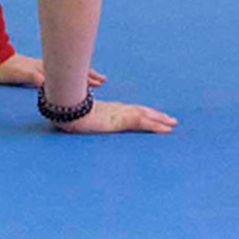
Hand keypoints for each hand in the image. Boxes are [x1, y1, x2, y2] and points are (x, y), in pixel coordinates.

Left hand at [0, 53, 107, 90]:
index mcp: (42, 68)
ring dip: (78, 74)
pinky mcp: (35, 69)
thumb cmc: (1, 69)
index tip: (97, 82)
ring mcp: (40, 67)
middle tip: (102, 81)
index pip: (67, 72)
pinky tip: (71, 78)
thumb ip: (27, 76)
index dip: (82, 76)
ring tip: (93, 79)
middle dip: (86, 74)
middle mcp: (44, 66)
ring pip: (64, 69)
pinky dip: (66, 74)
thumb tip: (42, 80)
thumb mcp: (13, 74)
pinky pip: (57, 71)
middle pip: (69, 69)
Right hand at [52, 97, 177, 134]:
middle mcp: (116, 109)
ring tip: (172, 123)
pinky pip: (143, 123)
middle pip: (140, 111)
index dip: (141, 112)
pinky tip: (167, 129)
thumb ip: (79, 116)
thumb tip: (71, 119)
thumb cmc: (67, 112)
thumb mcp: (75, 115)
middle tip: (170, 119)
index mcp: (107, 109)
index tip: (151, 114)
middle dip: (155, 115)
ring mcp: (119, 113)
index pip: (129, 110)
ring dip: (160, 119)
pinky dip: (156, 125)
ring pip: (145, 116)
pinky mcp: (122, 119)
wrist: (66, 110)